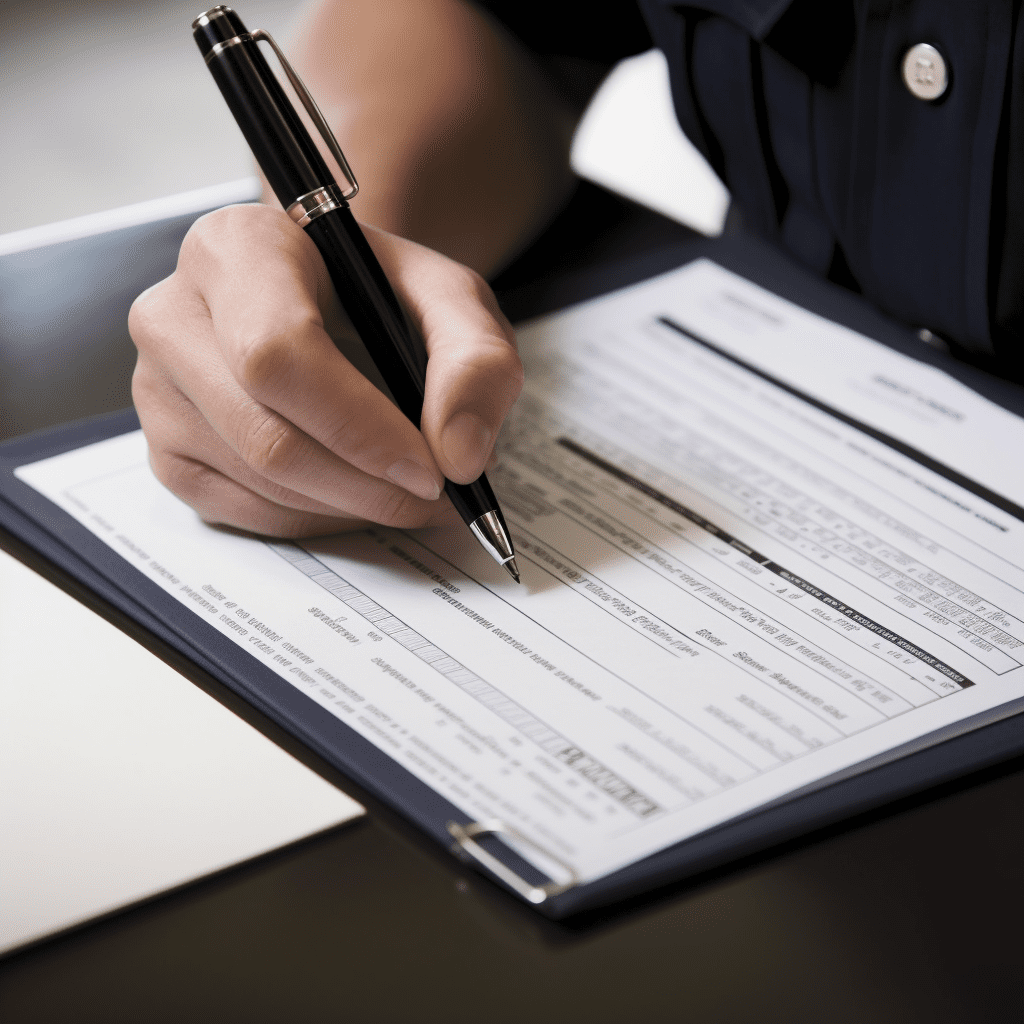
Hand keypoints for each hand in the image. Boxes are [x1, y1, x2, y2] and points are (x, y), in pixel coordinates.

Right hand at [128, 203, 522, 536]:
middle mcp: (174, 314)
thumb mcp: (452, 301)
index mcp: (237, 248)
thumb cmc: (380, 296)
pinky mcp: (165, 449)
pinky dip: (318, 519)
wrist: (329, 303)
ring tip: (410, 492)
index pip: (279, 354)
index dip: (360, 428)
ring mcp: (157, 389)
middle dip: (366, 485)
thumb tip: (461, 457)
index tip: (431, 469)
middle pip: (267, 436)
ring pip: (259, 483)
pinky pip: (244, 511)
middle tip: (435, 496)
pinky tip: (359, 494)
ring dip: (352, 507)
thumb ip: (476, 362)